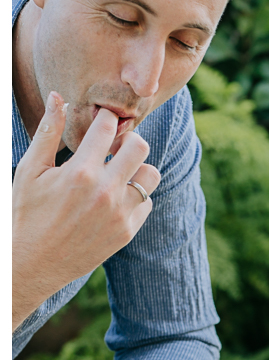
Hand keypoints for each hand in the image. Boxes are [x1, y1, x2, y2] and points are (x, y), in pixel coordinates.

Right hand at [12, 91, 160, 330]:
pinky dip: (135, 196)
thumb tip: (58, 96)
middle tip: (114, 146)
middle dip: (128, 140)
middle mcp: (106, 192)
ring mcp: (120, 215)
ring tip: (118, 172)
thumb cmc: (26, 212)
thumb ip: (49, 131)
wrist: (33, 262)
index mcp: (80, 172)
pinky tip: (115, 197)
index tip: (100, 123)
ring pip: (151, 176)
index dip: (105, 118)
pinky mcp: (127, 233)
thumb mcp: (31, 169)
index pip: (108, 126)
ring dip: (137, 169)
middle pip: (141, 147)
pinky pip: (147, 203)